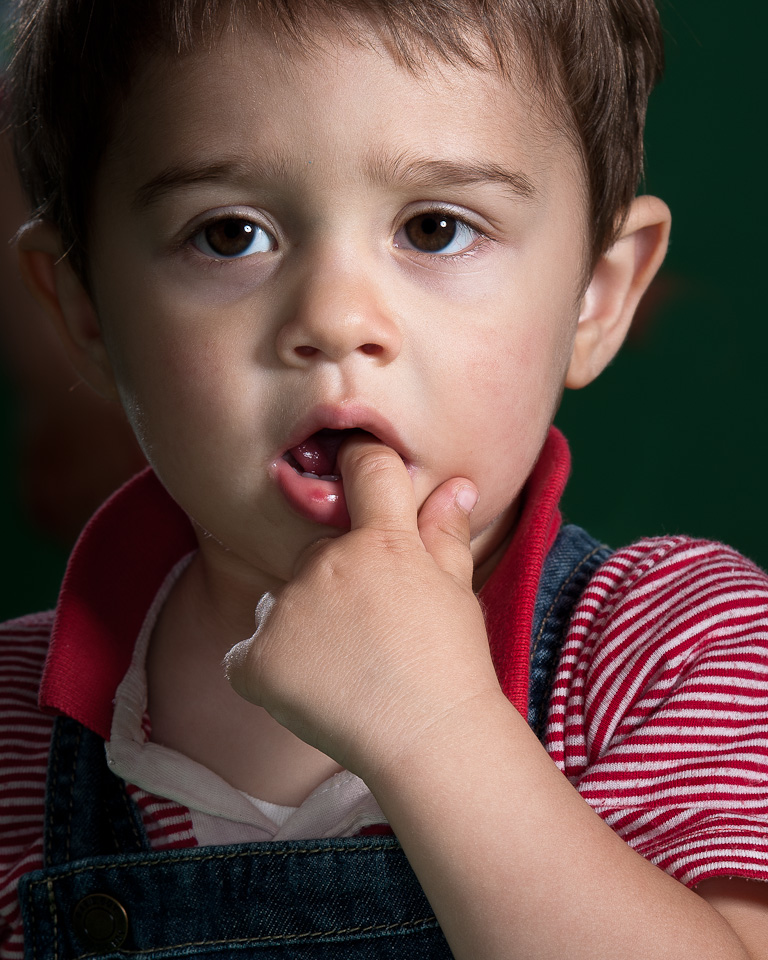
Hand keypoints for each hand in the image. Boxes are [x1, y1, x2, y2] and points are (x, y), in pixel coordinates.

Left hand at [225, 435, 499, 779]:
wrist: (428, 740)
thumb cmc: (451, 664)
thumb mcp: (455, 589)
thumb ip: (444, 532)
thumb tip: (456, 486)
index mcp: (380, 541)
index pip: (366, 468)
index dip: (363, 463)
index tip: (363, 476)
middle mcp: (325, 563)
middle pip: (317, 550)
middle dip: (337, 579)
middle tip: (370, 629)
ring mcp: (286, 609)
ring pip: (282, 600)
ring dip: (301, 621)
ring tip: (342, 666)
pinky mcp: (255, 658)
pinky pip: (249, 651)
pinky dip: (267, 666)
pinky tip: (308, 688)